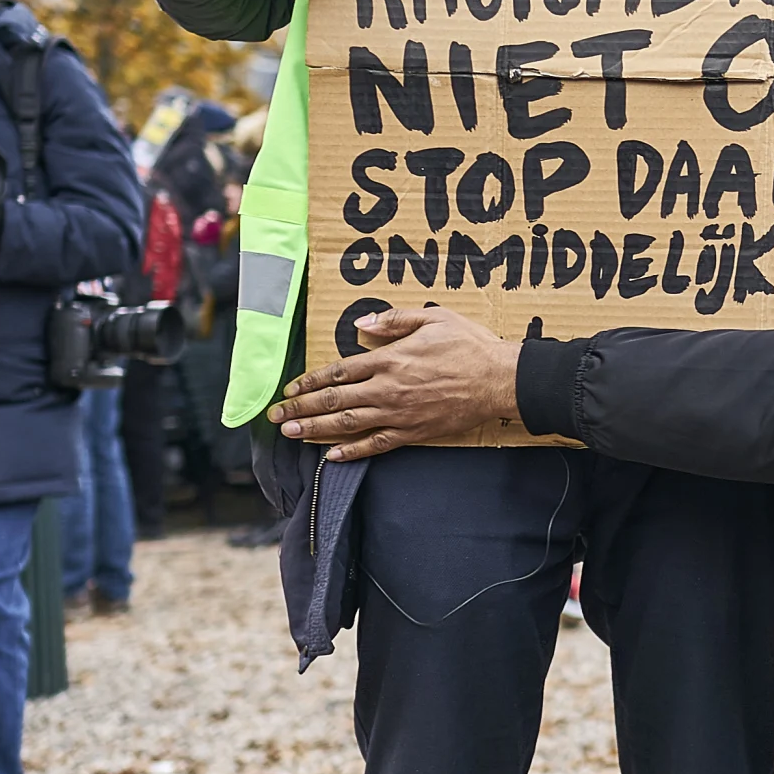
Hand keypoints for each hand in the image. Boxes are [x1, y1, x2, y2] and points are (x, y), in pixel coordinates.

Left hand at [276, 306, 524, 458]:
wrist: (498, 380)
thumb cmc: (468, 345)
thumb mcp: (433, 317)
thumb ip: (395, 319)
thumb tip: (363, 323)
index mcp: (389, 359)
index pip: (338, 372)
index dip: (311, 381)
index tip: (291, 388)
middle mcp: (387, 389)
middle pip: (335, 401)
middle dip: (301, 408)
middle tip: (275, 416)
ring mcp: (398, 414)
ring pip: (348, 425)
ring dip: (315, 430)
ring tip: (291, 434)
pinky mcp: (413, 432)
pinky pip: (376, 445)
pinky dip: (352, 452)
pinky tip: (331, 457)